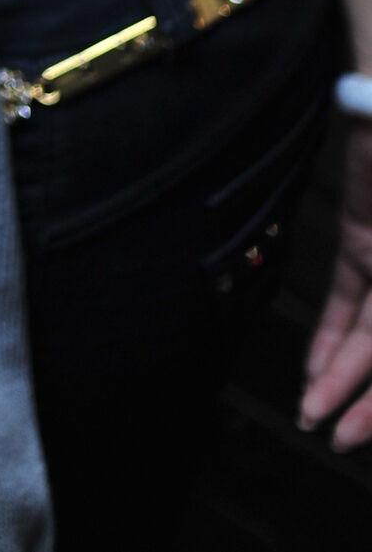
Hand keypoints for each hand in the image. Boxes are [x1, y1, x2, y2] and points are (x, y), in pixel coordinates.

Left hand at [302, 119, 371, 448]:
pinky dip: (330, 335)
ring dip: (340, 377)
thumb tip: (359, 351)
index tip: (355, 435)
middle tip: (333, 439)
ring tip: (311, 414)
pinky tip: (312, 371)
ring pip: (368, 335)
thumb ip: (371, 308)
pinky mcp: (361, 237)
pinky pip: (346, 297)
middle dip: (367, 404)